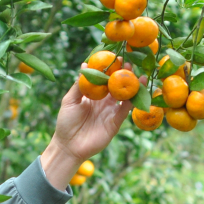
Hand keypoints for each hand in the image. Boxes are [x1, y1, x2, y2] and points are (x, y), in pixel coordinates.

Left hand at [40, 66, 144, 189]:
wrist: (68, 146)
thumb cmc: (66, 122)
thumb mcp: (70, 100)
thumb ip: (79, 84)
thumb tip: (85, 65)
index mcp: (93, 95)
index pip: (104, 79)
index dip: (110, 69)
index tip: (116, 58)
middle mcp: (104, 102)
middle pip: (117, 86)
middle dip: (124, 75)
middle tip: (129, 63)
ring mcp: (111, 112)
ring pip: (124, 97)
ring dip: (132, 86)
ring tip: (138, 75)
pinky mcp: (115, 123)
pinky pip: (125, 110)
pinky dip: (132, 101)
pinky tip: (137, 91)